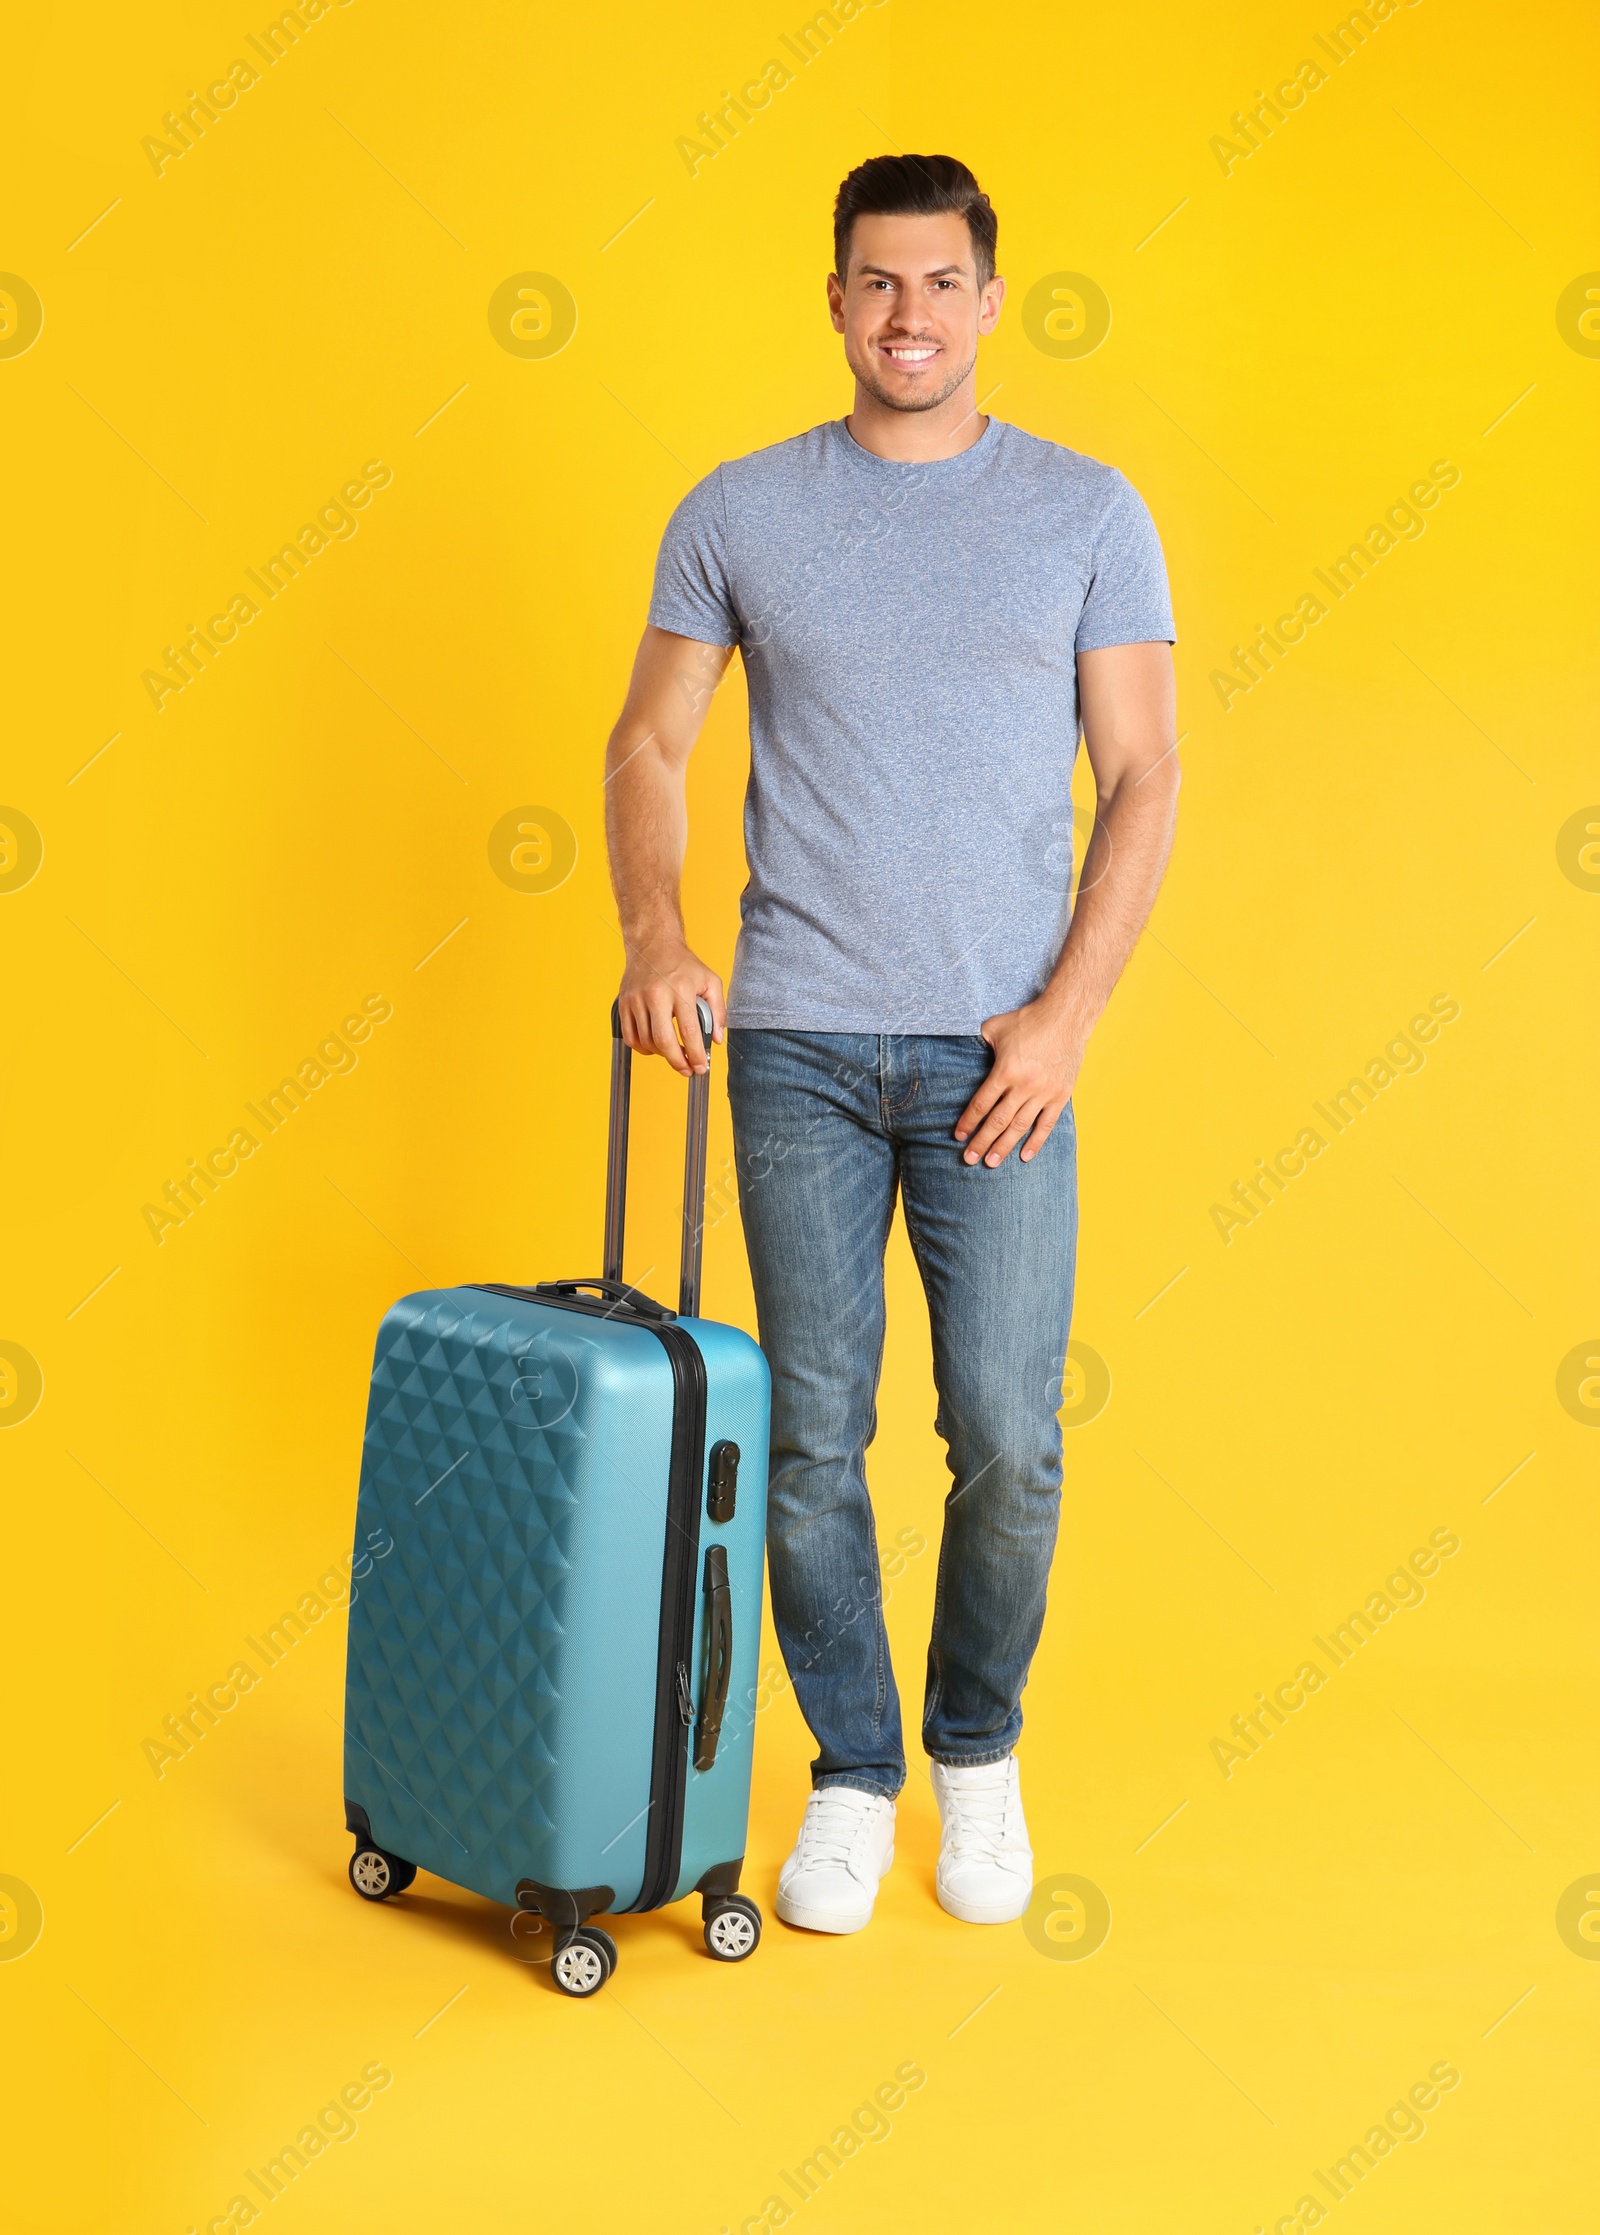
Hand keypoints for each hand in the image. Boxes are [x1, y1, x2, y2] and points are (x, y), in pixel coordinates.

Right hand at [617, 943, 724, 1075]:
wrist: (653, 944)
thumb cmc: (683, 964)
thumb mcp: (710, 981)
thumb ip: (718, 1011)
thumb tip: (716, 1040)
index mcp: (680, 989)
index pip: (688, 1031)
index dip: (695, 1055)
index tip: (701, 1067)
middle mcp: (656, 994)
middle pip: (663, 1041)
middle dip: (677, 1062)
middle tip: (688, 1070)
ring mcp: (636, 999)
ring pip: (646, 1041)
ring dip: (662, 1055)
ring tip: (674, 1055)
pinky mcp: (623, 1003)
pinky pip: (630, 1036)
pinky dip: (643, 1048)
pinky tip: (655, 1047)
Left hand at [955, 1000, 1084, 1166]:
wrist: (1066, 1016)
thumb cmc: (1027, 1020)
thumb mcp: (994, 1027)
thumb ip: (979, 1044)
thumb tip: (965, 1052)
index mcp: (1005, 1071)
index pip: (982, 1104)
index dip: (968, 1122)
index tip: (958, 1136)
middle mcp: (1024, 1085)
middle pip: (998, 1121)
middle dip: (981, 1142)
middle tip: (969, 1159)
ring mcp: (1044, 1093)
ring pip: (1020, 1127)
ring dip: (1004, 1147)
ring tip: (991, 1163)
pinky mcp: (1061, 1095)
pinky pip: (1046, 1124)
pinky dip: (1035, 1142)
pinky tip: (1024, 1156)